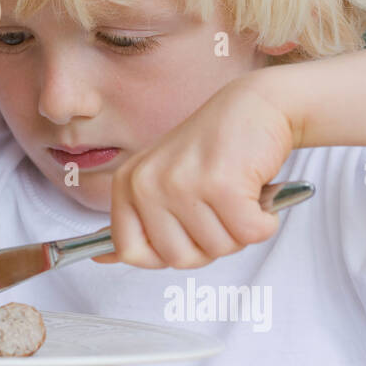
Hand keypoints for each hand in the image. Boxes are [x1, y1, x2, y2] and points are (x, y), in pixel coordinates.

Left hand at [93, 76, 296, 268]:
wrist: (258, 105)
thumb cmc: (216, 147)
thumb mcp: (164, 179)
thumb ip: (138, 220)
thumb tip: (101, 260)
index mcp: (128, 184)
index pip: (129, 250)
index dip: (166, 253)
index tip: (186, 233)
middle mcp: (147, 183)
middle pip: (178, 259)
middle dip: (210, 244)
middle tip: (220, 209)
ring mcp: (181, 184)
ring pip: (218, 249)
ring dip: (240, 230)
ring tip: (238, 193)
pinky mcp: (221, 185)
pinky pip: (249, 234)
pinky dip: (263, 221)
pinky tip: (256, 193)